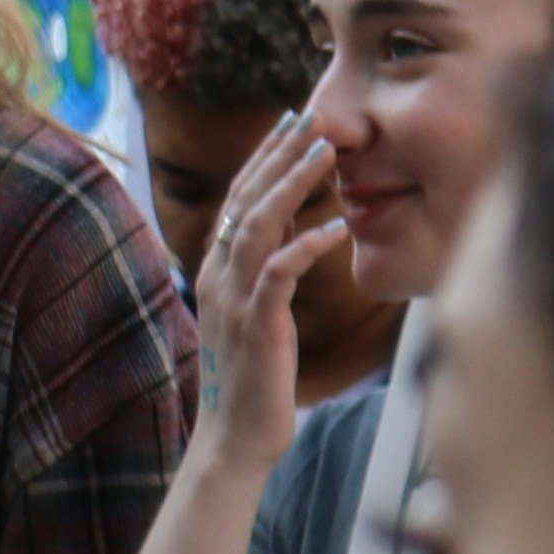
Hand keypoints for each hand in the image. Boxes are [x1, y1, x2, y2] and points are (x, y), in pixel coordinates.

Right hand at [188, 109, 352, 472]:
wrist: (234, 436)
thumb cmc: (256, 380)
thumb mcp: (259, 314)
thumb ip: (267, 272)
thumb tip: (291, 232)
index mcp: (216, 270)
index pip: (237, 199)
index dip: (263, 158)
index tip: (291, 123)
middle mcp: (218, 275)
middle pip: (245, 200)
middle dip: (278, 155)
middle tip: (309, 116)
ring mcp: (233, 297)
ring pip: (259, 225)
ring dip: (292, 186)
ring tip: (325, 154)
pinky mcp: (256, 322)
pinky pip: (281, 272)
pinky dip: (307, 245)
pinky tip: (337, 227)